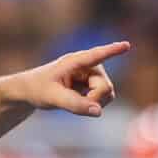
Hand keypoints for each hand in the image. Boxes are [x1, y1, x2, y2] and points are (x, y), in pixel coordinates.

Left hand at [2, 41, 129, 117]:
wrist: (31, 92)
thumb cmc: (38, 89)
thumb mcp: (53, 98)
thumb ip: (75, 105)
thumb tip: (99, 112)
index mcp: (75, 61)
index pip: (96, 55)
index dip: (112, 51)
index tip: (126, 45)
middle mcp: (89, 65)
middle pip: (105, 87)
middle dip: (94, 99)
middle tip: (74, 103)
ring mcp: (93, 75)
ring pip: (108, 93)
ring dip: (94, 102)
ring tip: (74, 100)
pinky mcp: (93, 85)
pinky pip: (104, 99)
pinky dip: (93, 105)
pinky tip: (78, 101)